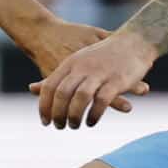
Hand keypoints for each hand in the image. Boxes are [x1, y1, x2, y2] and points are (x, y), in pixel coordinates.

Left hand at [31, 31, 158, 129]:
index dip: (44, 106)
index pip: (50, 87)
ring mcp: (100, 73)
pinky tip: (91, 122)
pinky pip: (101, 101)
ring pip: (80, 98)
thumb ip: (56, 77)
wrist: (135, 41)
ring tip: (75, 126)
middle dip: (58, 114)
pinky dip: (94, 115)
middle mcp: (83, 68)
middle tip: (59, 126)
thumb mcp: (76, 62)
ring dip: (75, 116)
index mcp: (71, 63)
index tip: (45, 122)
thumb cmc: (103, 55)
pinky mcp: (117, 81)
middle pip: (62, 94)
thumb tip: (31, 89)